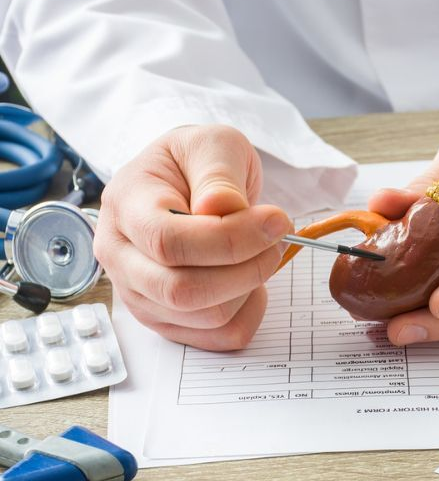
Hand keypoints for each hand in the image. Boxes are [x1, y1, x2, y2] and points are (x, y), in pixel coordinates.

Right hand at [94, 125, 291, 350]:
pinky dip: (249, 312)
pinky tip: (251, 279)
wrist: (186, 181)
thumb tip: (221, 207)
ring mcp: (140, 294)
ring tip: (262, 251)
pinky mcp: (166, 319)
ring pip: (206, 317)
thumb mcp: (212, 145)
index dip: (229, 239)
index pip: (168, 241)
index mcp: (126, 206)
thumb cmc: (196, 162)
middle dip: (246, 269)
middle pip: (181, 290)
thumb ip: (217, 173)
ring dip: (251, 286)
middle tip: (275, 239)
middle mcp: (121, 256)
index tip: (275, 221)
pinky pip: (218, 336)